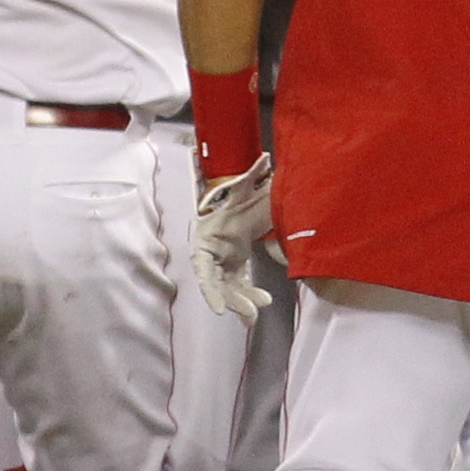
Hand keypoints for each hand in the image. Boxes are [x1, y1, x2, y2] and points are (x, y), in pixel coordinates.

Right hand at [191, 152, 274, 327]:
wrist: (233, 207)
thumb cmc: (231, 200)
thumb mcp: (241, 189)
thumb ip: (251, 175)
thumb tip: (266, 157)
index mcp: (204, 240)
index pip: (203, 269)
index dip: (210, 290)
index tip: (218, 309)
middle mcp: (209, 256)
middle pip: (217, 284)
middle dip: (233, 299)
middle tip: (251, 311)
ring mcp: (219, 266)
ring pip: (227, 290)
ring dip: (241, 302)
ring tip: (255, 313)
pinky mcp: (230, 271)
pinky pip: (236, 289)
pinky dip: (244, 299)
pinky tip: (253, 313)